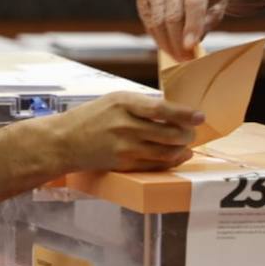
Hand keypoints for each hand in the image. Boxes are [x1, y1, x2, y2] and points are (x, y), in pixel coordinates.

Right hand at [53, 92, 203, 171]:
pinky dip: (171, 161)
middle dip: (187, 134)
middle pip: (169, 133)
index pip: (162, 109)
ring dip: (182, 149)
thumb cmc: (91, 117)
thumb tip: (173, 111)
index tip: (200, 116)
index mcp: (124, 103)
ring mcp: (125, 147)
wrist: (64, 141)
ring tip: (187, 143)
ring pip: (166, 152)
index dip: (185, 114)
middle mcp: (125, 125)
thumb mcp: (114, 100)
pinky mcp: (124, 164)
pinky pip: (155, 165)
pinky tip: (178, 156)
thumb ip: (141, 104)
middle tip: (193, 131)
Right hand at [136, 0, 229, 61]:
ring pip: (157, 22)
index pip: (193, 4)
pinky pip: (147, 21)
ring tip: (177, 56)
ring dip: (166, 44)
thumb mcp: (217, 7)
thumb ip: (205, 24)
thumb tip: (189, 46)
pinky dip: (155, 36)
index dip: (192, 27)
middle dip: (178, 43)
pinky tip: (166, 44)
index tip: (190, 48)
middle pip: (172, 17)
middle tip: (186, 59)